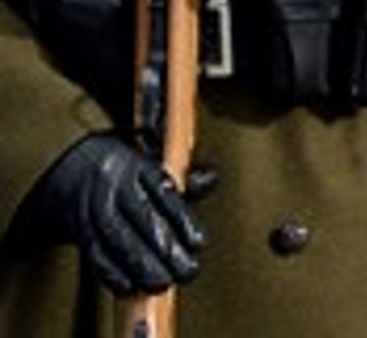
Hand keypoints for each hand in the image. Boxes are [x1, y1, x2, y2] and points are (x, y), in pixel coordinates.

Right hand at [22, 135, 203, 295]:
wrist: (68, 167)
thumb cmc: (126, 172)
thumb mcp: (152, 165)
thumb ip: (183, 179)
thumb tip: (211, 178)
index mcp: (136, 166)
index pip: (162, 192)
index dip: (181, 219)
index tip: (199, 243)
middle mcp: (112, 186)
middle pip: (140, 218)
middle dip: (164, 248)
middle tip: (186, 271)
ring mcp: (92, 207)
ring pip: (117, 238)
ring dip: (140, 265)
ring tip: (161, 284)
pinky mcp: (79, 229)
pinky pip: (93, 252)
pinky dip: (110, 272)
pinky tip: (128, 288)